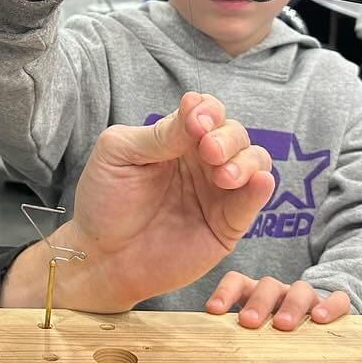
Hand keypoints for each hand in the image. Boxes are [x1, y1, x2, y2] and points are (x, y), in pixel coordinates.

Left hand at [1, 93, 274, 312]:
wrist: (100, 257)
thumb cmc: (104, 201)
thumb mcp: (120, 154)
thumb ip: (159, 134)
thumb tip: (195, 105)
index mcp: (176, 139)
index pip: (206, 112)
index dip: (207, 111)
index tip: (196, 121)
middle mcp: (202, 161)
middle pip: (234, 134)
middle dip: (226, 138)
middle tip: (208, 150)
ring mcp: (217, 192)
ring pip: (253, 162)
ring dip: (245, 161)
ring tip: (223, 175)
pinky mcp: (227, 225)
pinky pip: (252, 202)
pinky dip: (260, 188)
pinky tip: (259, 182)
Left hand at [204, 272, 351, 329]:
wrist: (316, 323)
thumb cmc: (274, 334)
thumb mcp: (254, 334)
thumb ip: (236, 337)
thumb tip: (209, 356)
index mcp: (254, 293)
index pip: (237, 282)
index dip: (224, 293)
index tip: (213, 311)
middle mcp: (278, 291)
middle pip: (267, 286)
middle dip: (257, 303)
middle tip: (248, 322)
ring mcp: (305, 297)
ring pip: (300, 289)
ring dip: (290, 305)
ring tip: (284, 325)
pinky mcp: (332, 305)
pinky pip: (336, 298)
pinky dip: (330, 306)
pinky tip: (321, 318)